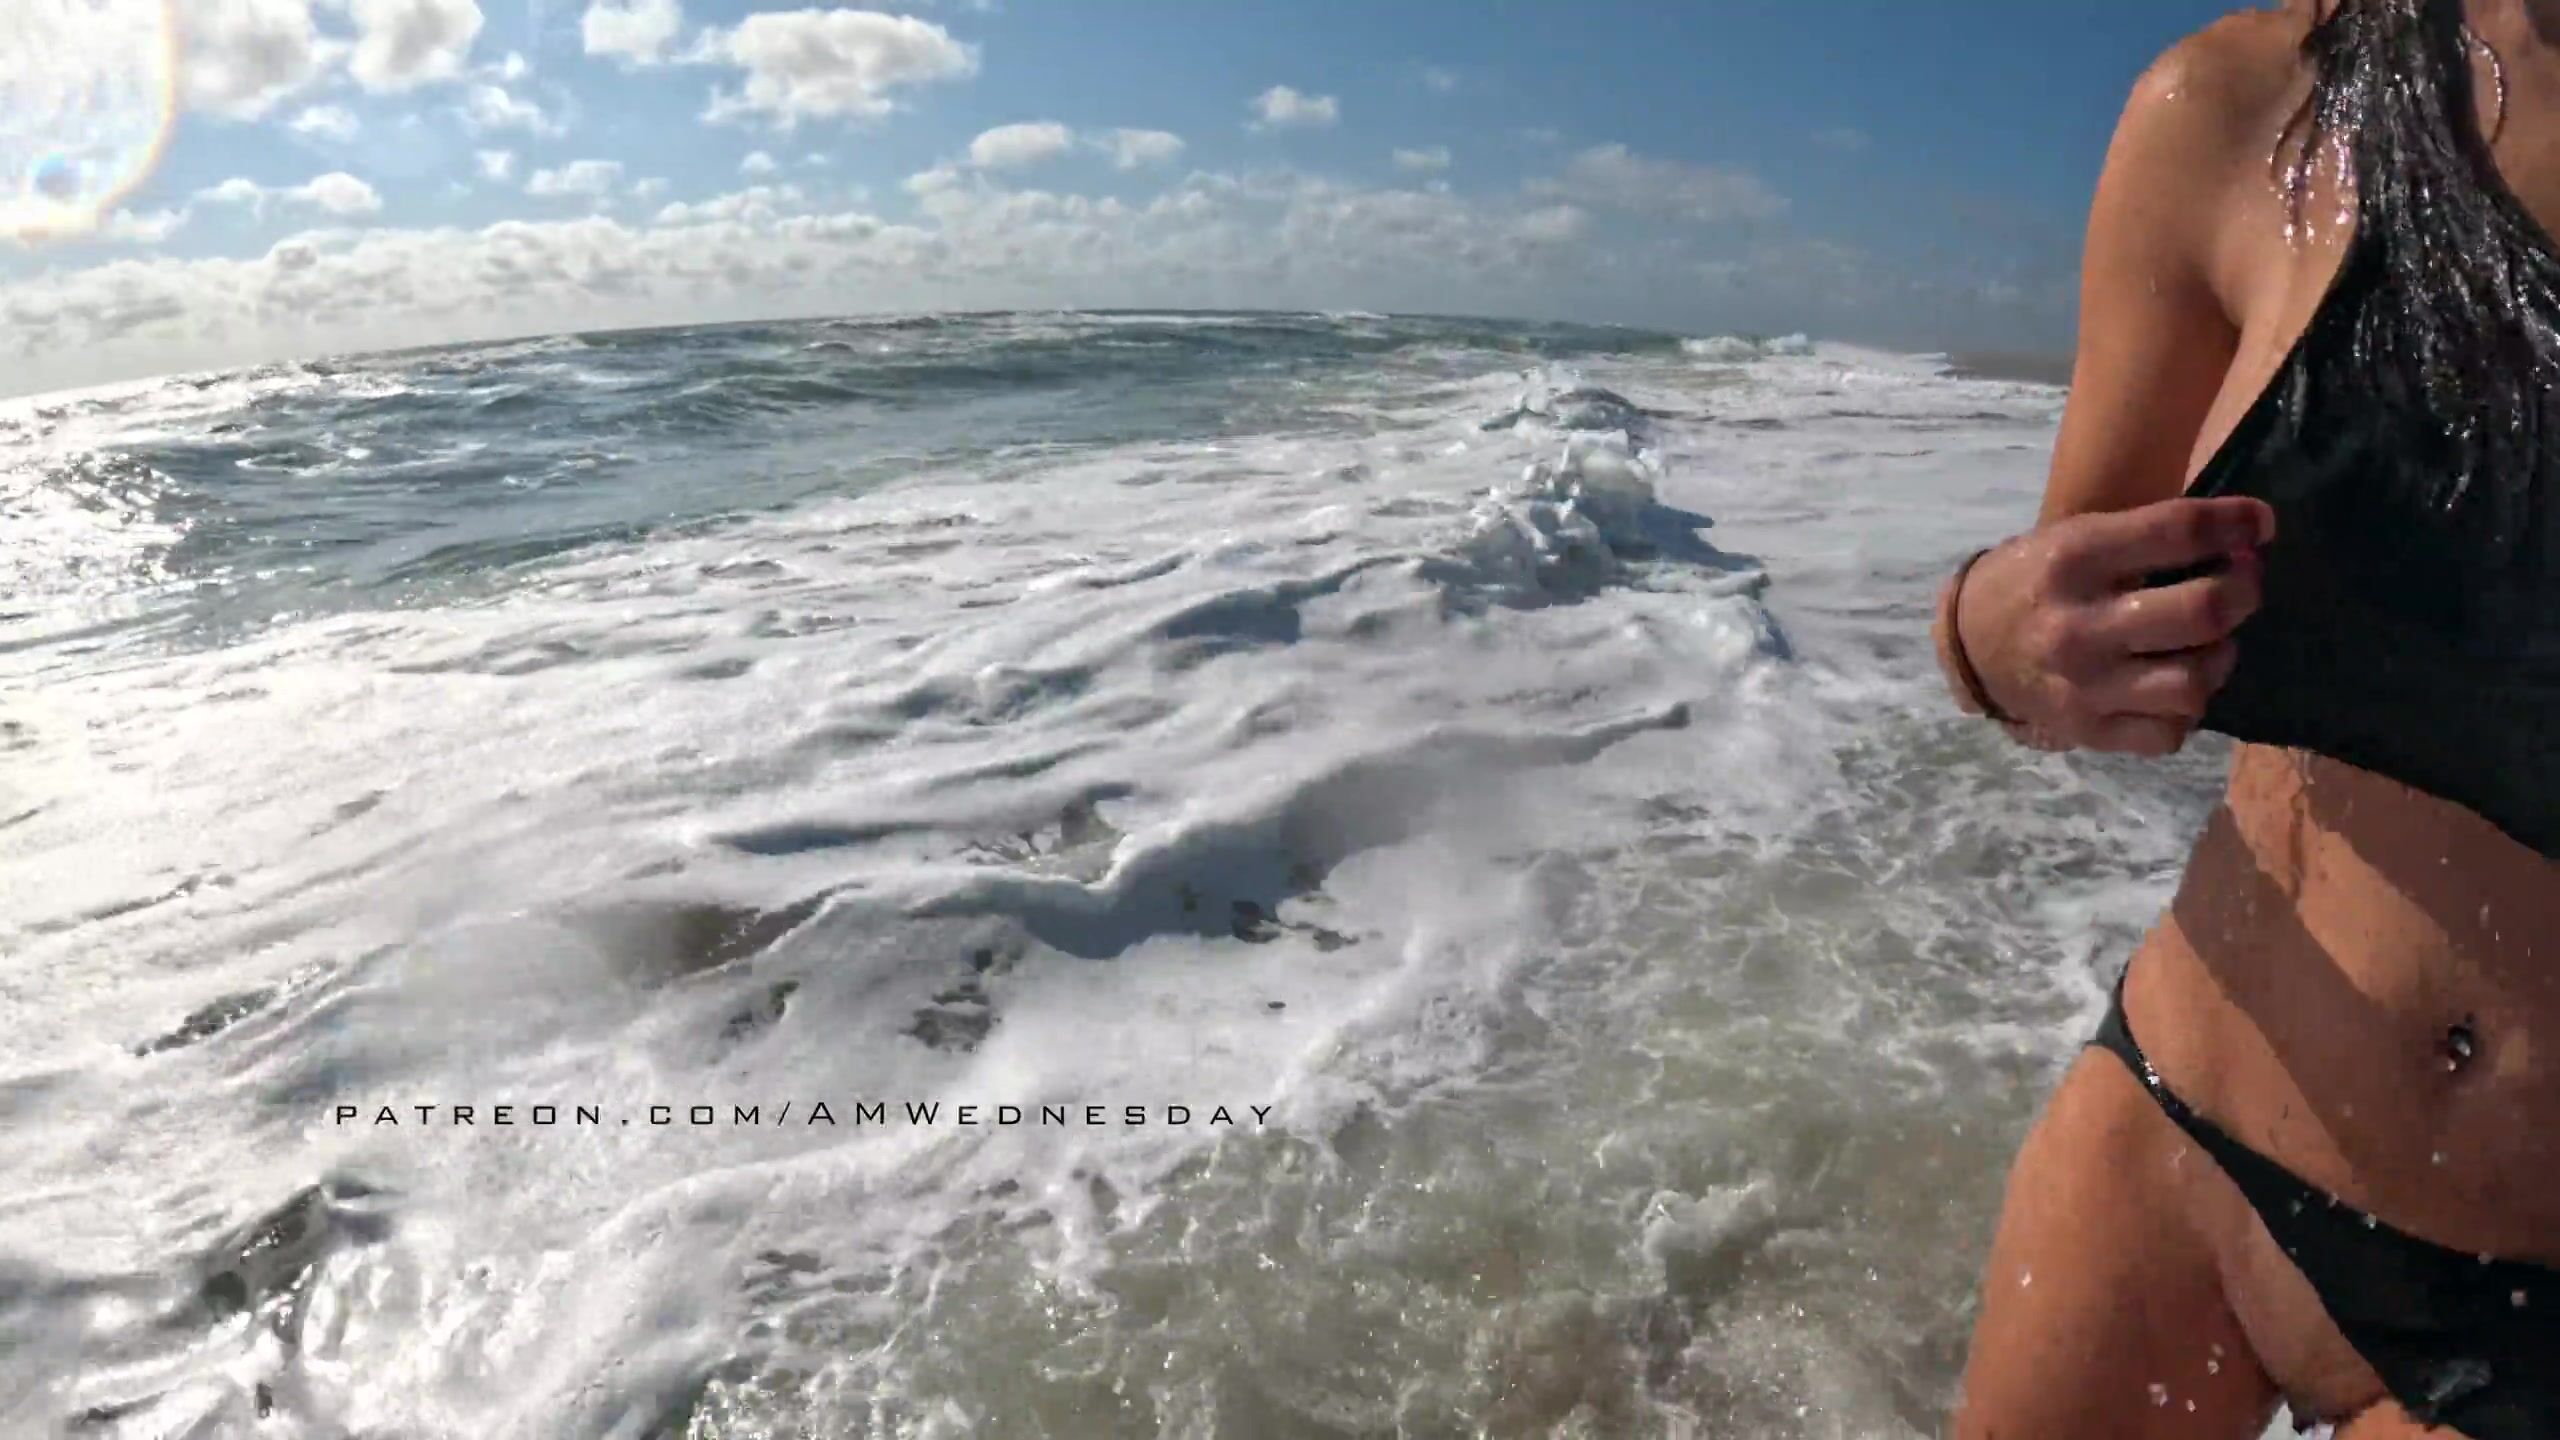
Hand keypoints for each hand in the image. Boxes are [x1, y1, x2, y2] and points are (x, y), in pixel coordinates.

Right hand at [1956, 496, 2274, 755]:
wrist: (1969, 646)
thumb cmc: (2038, 580)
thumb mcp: (2077, 537)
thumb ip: (2151, 536)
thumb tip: (2245, 538)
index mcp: (2075, 560)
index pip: (2178, 532)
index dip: (2236, 524)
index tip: (2259, 525)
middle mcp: (2079, 625)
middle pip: (2201, 611)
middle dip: (2243, 591)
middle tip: (2243, 584)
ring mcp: (2084, 686)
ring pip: (2194, 682)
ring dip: (2219, 658)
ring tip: (2210, 643)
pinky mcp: (2088, 731)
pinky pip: (2169, 733)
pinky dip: (2186, 711)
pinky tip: (2175, 687)